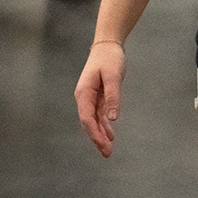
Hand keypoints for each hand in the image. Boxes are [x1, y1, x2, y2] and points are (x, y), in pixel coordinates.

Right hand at [74, 43, 125, 157]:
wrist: (108, 44)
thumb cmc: (109, 58)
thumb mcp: (113, 75)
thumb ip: (112, 96)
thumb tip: (112, 118)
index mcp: (84, 92)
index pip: (87, 118)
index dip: (94, 133)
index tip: (102, 144)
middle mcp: (84, 97)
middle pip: (89, 122)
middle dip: (97, 138)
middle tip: (107, 153)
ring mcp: (91, 97)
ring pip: (94, 120)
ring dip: (101, 134)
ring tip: (108, 149)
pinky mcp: (98, 95)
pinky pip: (100, 114)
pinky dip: (104, 124)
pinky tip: (110, 134)